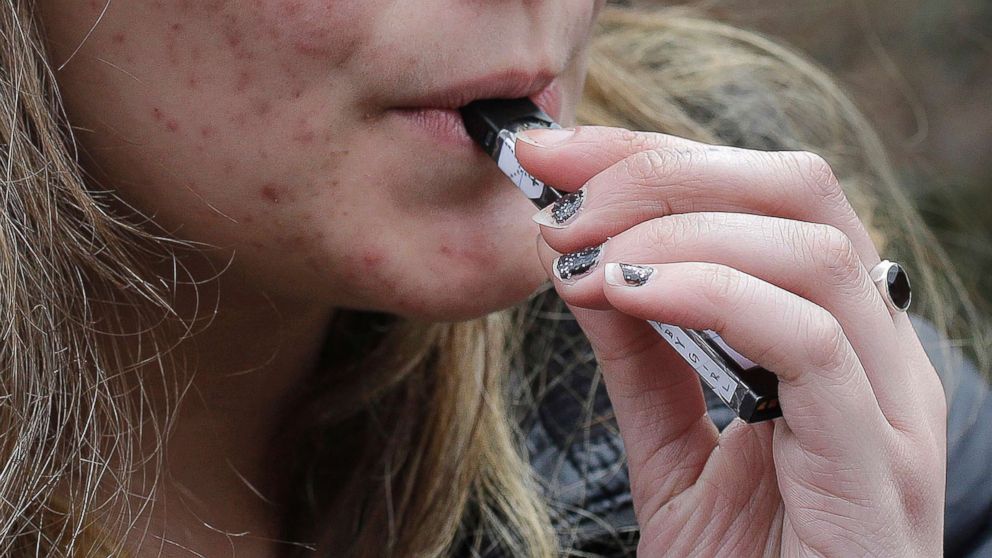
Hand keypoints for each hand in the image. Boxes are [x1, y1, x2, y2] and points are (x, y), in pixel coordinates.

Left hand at [515, 126, 946, 556]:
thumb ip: (642, 353)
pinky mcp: (878, 462)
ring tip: (583, 256)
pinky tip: (628, 295)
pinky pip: (809, 340)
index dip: (654, 157)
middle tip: (562, 201)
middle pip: (797, 191)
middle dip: (664, 172)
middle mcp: (876, 352)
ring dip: (675, 229)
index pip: (761, 195)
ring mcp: (889, 404)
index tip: (553, 158)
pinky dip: (710, 293)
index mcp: (832, 333)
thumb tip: (586, 261)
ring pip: (809, 247)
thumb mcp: (673, 445)